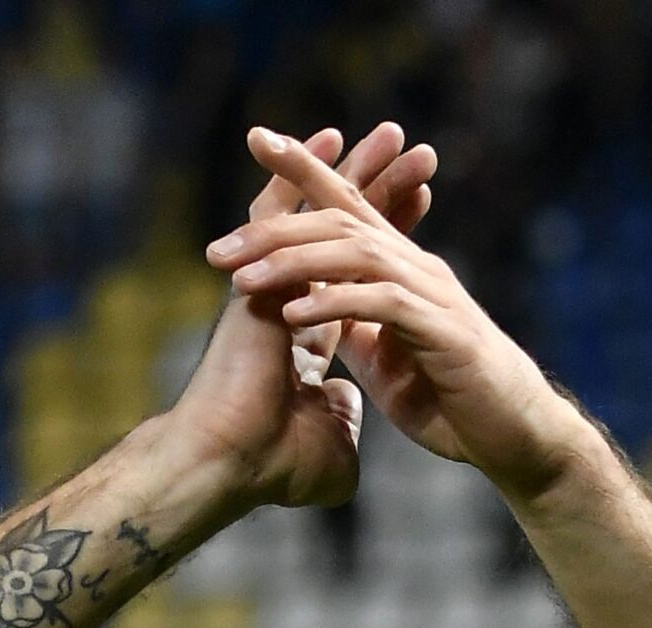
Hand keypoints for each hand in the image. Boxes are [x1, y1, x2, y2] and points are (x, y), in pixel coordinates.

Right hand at [168, 124, 437, 512]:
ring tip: (394, 136)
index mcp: (308, 338)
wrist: (230, 464)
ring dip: (356, 173)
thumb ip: (344, 421)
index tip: (422, 203)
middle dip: (379, 193)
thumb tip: (352, 406)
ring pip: (318, 213)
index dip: (389, 238)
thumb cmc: (272, 466)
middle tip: (415, 152)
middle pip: (341, 233)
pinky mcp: (255, 275)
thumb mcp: (331, 448)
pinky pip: (281, 209)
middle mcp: (291, 302)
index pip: (356, 274)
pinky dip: (303, 173)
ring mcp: (272, 285)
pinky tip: (330, 137)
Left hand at [205, 127, 598, 501]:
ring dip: (295, 263)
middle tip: (218, 248)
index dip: (306, 169)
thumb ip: (357, 328)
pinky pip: (382, 303)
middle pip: (342, 221)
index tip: (257, 140)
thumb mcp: (390, 360)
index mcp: (402, 272)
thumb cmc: (456, 401)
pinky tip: (297, 312)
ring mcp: (435, 297)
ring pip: (357, 252)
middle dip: (276, 225)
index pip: (349, 205)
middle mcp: (418, 270)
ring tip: (245, 280)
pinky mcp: (445, 332)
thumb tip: (317, 312)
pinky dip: (337, 302)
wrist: (515, 439)